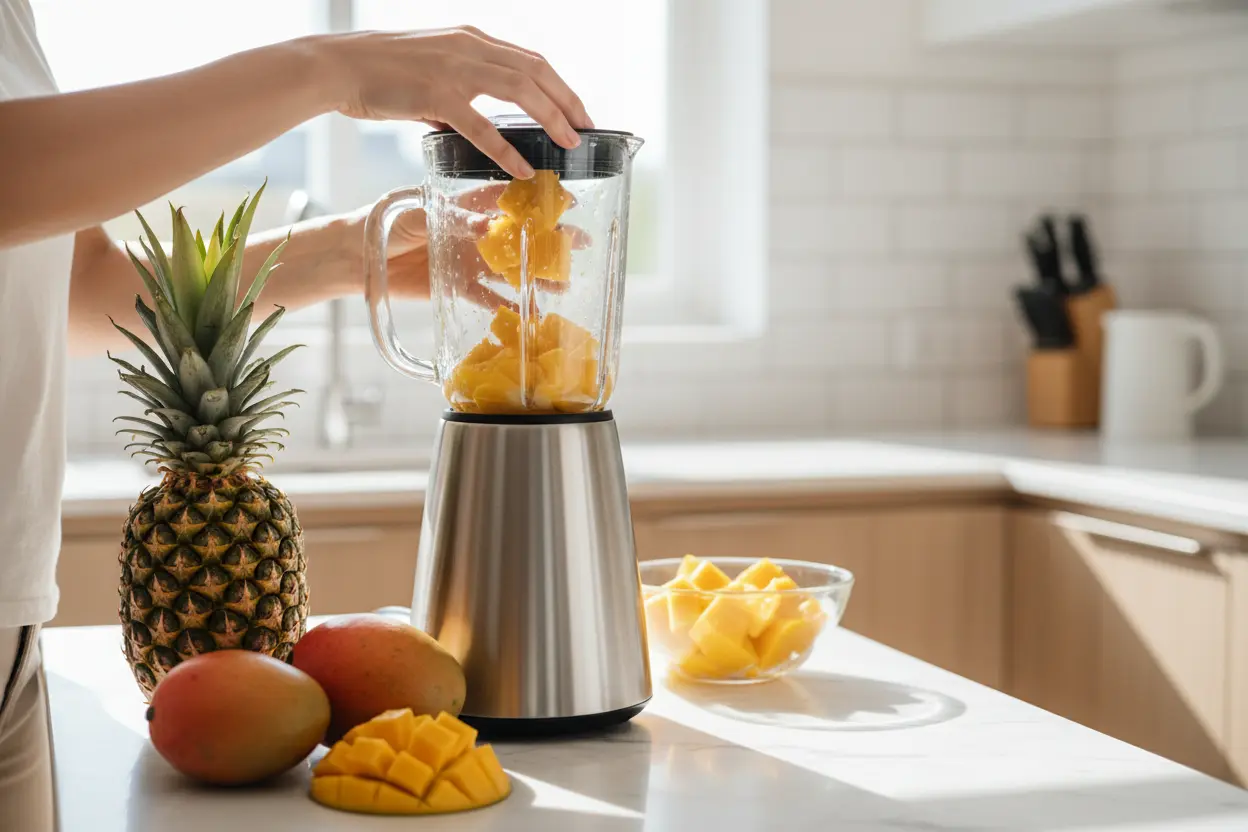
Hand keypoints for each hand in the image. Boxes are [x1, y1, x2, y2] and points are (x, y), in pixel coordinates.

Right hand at [312, 26, 592, 178]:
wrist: (338, 66)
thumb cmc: (378, 71)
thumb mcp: (430, 69)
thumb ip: (457, 91)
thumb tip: (470, 123)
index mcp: (471, 39)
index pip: (531, 60)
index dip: (561, 86)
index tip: (578, 111)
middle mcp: (469, 47)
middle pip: (537, 72)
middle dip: (567, 102)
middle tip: (586, 131)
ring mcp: (455, 70)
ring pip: (520, 91)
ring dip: (550, 119)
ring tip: (568, 145)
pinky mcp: (436, 95)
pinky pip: (482, 127)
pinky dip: (506, 149)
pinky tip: (522, 168)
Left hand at [372, 183, 589, 309]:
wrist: (356, 254)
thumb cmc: (384, 220)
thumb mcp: (420, 213)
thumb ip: (456, 220)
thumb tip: (489, 227)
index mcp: (466, 205)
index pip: (510, 198)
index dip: (539, 200)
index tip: (568, 201)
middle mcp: (473, 232)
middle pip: (520, 236)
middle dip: (550, 240)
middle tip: (580, 244)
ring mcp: (467, 260)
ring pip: (511, 270)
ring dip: (537, 277)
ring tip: (564, 285)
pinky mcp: (457, 286)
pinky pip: (487, 299)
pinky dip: (507, 308)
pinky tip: (530, 314)